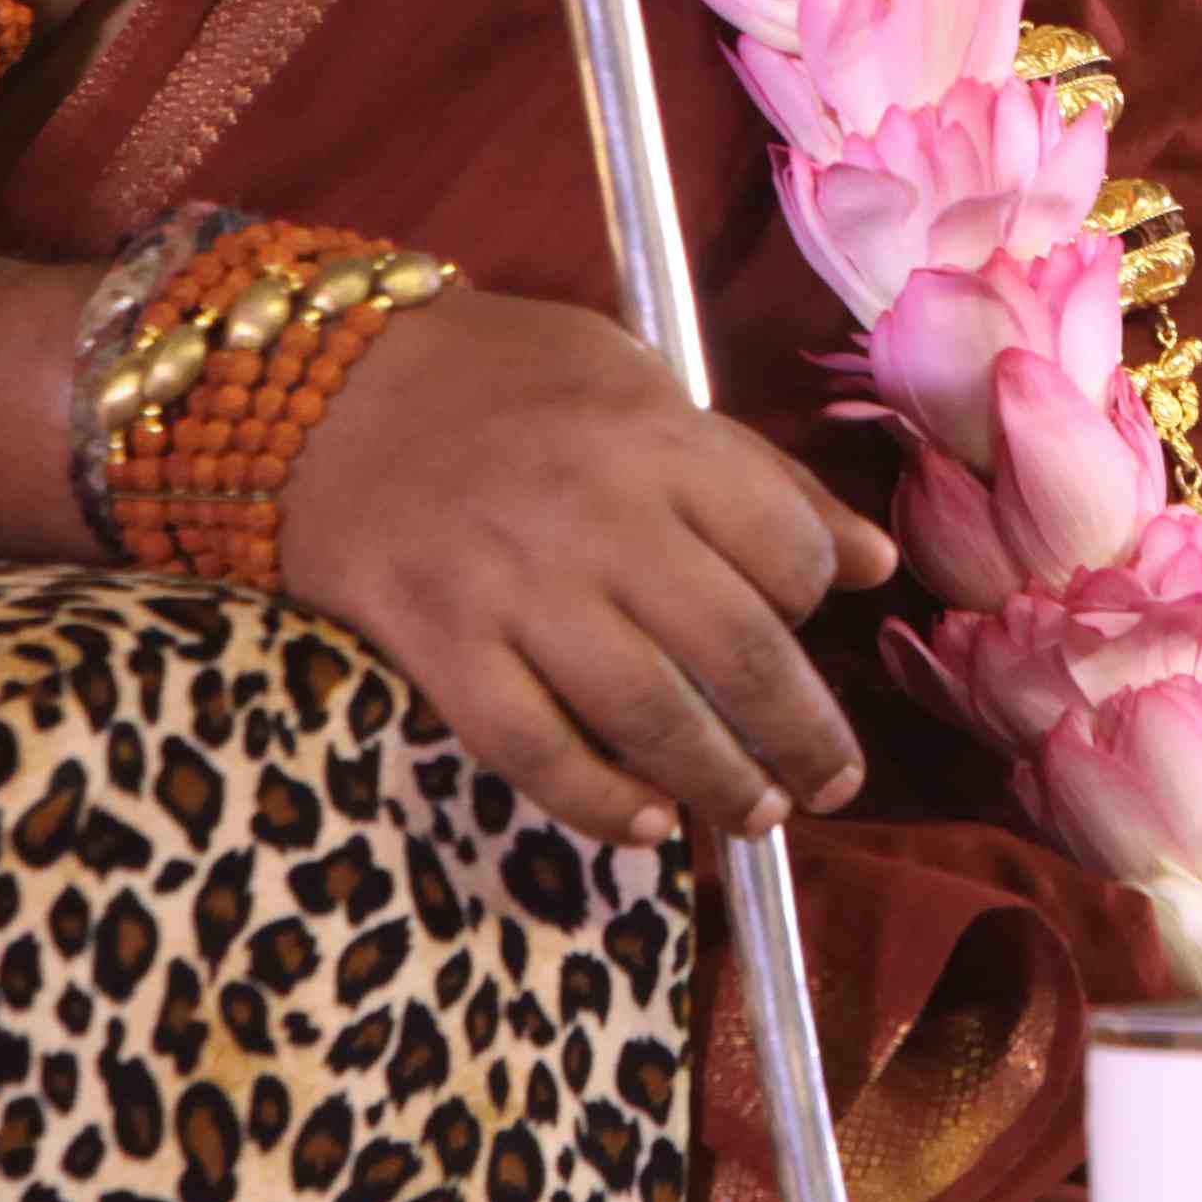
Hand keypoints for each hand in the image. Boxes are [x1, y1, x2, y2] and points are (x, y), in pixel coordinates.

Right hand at [280, 287, 900, 850]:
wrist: (327, 380)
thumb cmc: (503, 376)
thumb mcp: (642, 384)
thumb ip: (757, 474)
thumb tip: (874, 561)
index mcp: (659, 440)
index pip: (783, 549)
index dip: (814, 599)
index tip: (812, 627)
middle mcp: (598, 514)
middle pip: (736, 648)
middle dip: (801, 732)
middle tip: (834, 781)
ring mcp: (512, 584)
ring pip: (648, 712)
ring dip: (718, 780)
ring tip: (757, 814)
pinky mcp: (435, 639)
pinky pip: (532, 747)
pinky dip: (596, 800)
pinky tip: (643, 825)